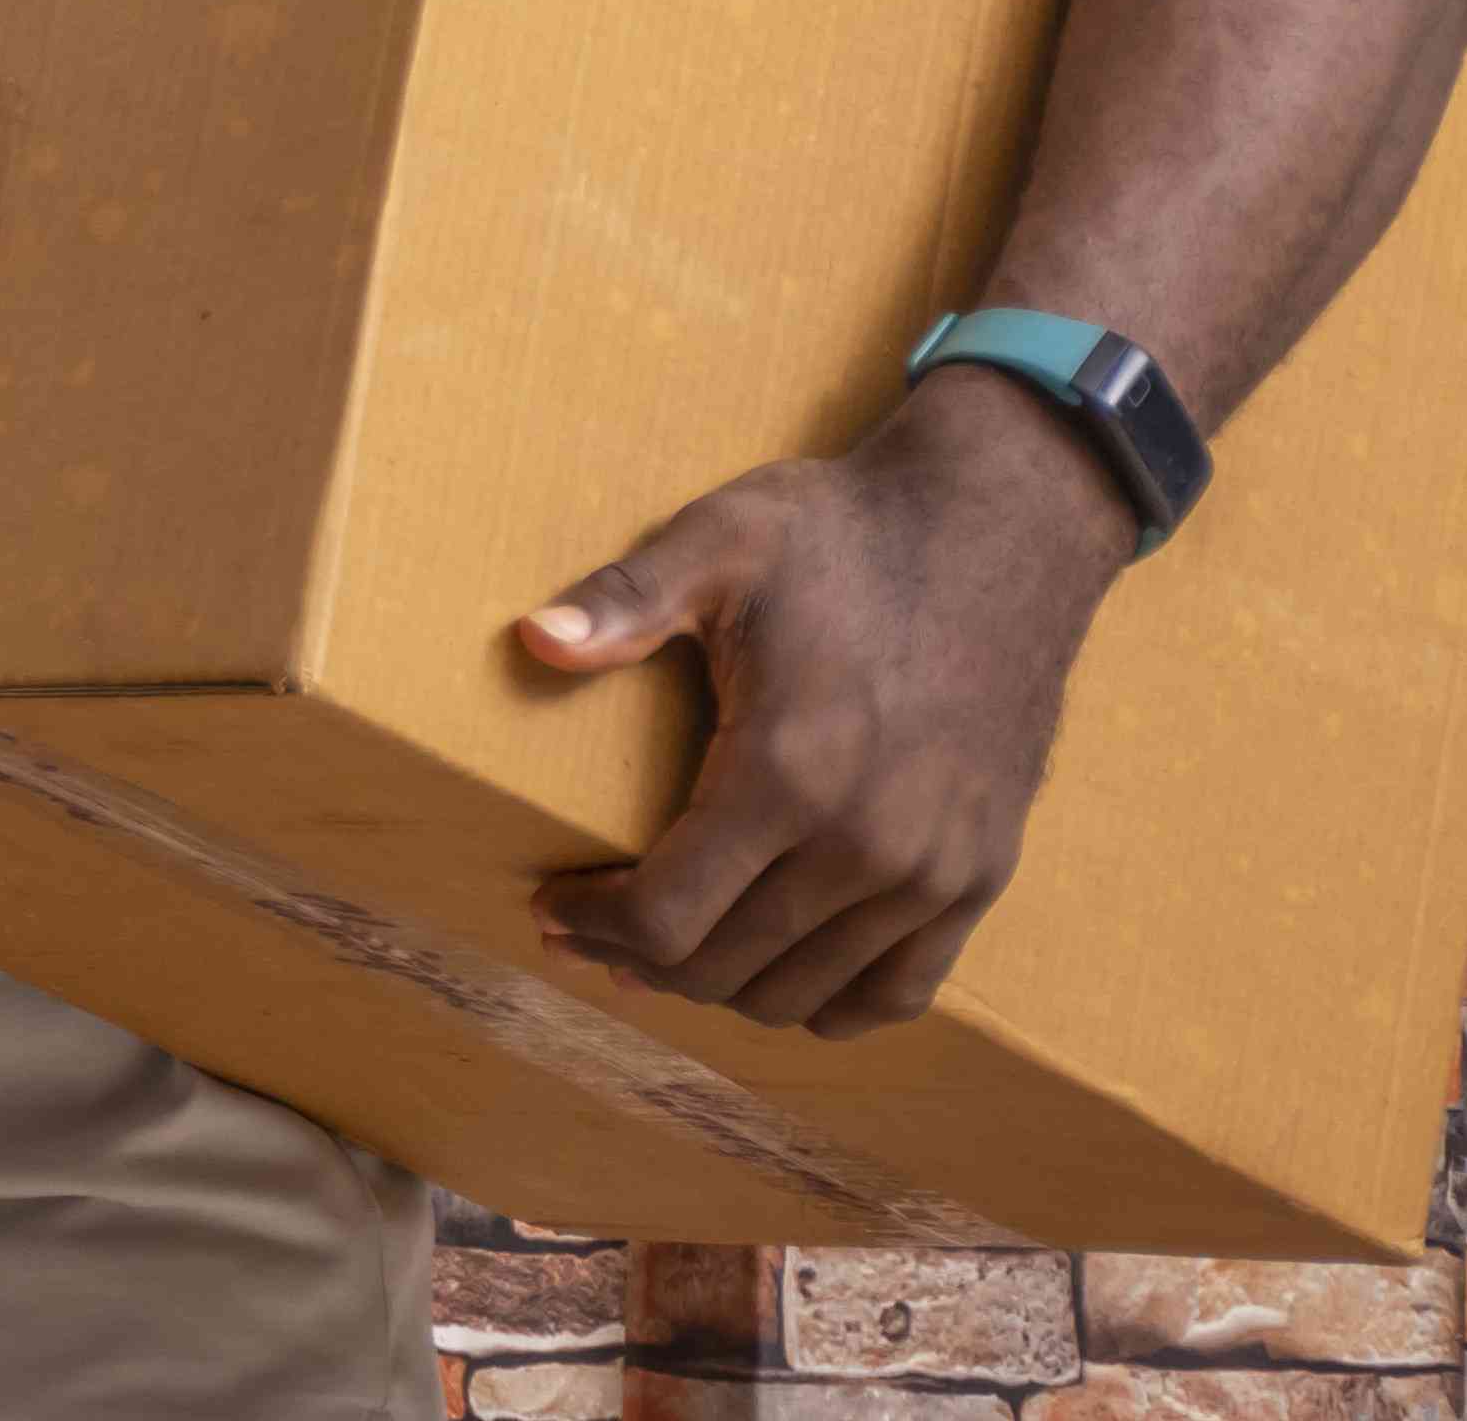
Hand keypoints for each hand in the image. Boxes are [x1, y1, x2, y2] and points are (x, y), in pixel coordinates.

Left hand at [516, 367, 1137, 1035]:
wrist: (1000, 531)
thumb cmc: (846, 534)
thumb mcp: (722, 539)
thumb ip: (626, 599)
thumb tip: (534, 641)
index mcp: (787, 771)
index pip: (665, 917)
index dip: (593, 925)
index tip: (550, 906)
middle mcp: (866, 844)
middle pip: (724, 968)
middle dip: (638, 960)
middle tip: (589, 932)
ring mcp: (933, 871)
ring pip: (802, 995)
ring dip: (722, 988)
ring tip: (668, 952)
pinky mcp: (982, 874)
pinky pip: (898, 991)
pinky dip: (827, 1003)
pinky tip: (776, 975)